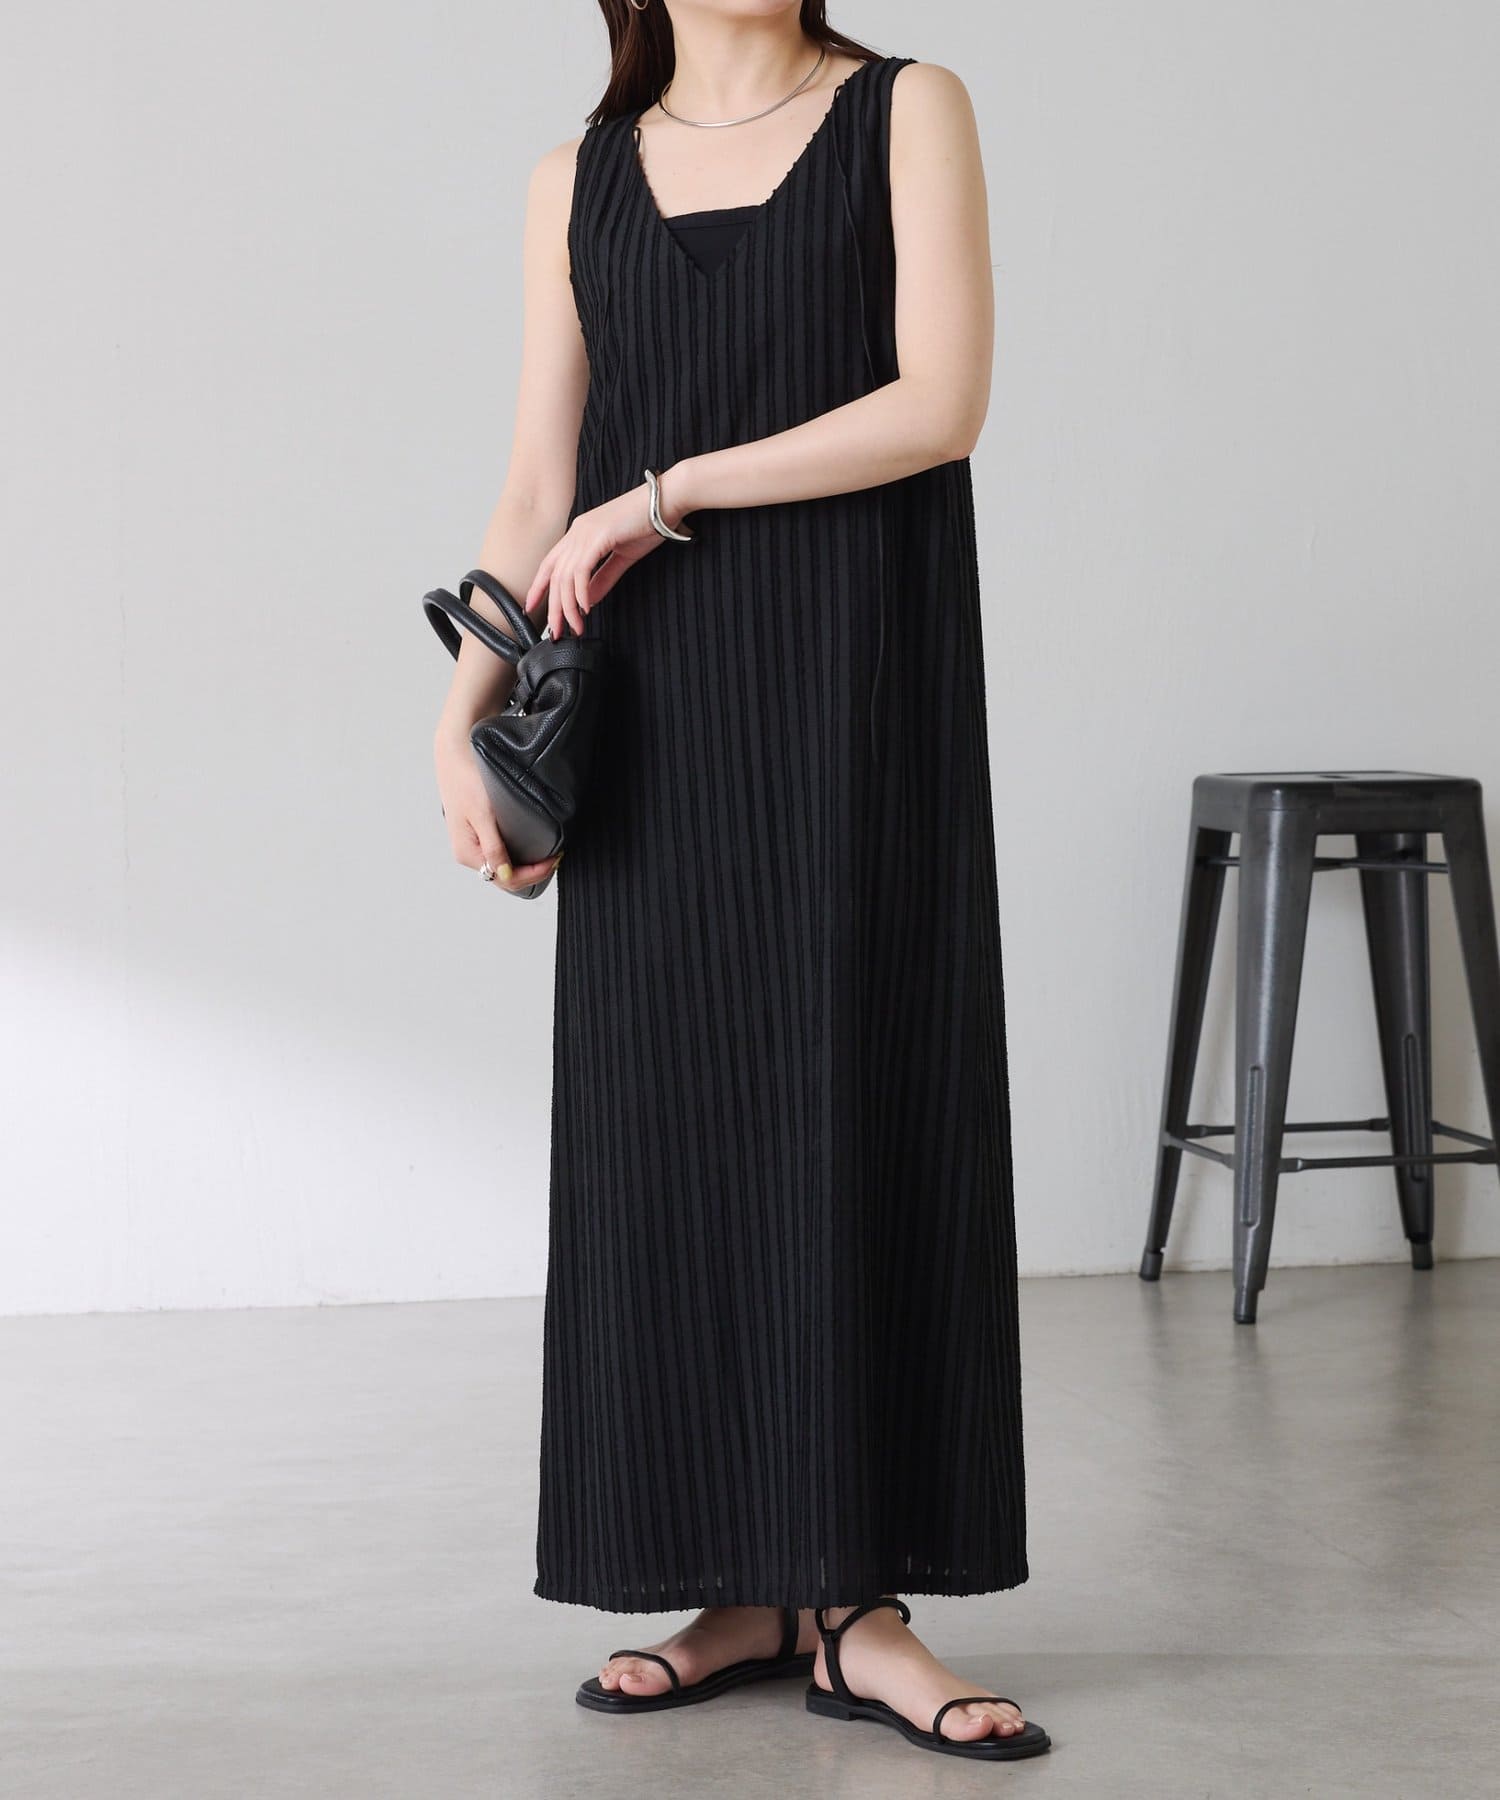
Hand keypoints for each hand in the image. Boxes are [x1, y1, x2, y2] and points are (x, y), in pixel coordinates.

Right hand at [434, 728, 561, 892]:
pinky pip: (499, 852)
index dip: (533, 874)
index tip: (554, 859)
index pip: (506, 878)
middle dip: (532, 872)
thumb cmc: (466, 779)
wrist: (455, 751)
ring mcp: (472, 842)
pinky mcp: (477, 831)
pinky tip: (530, 846)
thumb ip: (493, 848)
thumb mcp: (483, 815)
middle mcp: (468, 852)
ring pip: (503, 866)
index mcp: (467, 853)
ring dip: (525, 865)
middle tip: (556, 857)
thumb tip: (505, 874)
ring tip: (547, 853)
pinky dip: (517, 854)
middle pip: (505, 876)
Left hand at [524, 468, 691, 638]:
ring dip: (568, 607)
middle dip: (553, 608)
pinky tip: (586, 608)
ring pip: (566, 577)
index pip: (550, 564)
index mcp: (579, 533)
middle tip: (556, 632)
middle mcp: (577, 531)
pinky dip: (581, 593)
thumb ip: (602, 578)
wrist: (666, 502)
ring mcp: (585, 532)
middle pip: (554, 575)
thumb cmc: (648, 524)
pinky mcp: (598, 536)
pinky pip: (581, 571)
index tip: (533, 608)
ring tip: (575, 627)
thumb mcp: (622, 557)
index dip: (539, 587)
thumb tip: (586, 600)